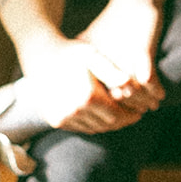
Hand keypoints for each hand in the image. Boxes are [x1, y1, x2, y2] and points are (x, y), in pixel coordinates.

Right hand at [20, 37, 144, 132]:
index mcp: (87, 97)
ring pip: (94, 128)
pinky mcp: (55, 121)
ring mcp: (62, 118)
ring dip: (107, 124)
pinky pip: (80, 128)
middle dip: (122, 121)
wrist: (40, 56)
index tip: (140, 111)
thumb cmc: (71, 53)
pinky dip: (92, 124)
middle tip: (132, 114)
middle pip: (106, 125)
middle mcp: (73, 112)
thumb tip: (129, 83)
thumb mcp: (93, 57)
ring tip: (117, 114)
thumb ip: (112, 72)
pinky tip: (99, 114)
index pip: (117, 116)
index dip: (131, 115)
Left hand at [79, 0, 168, 111]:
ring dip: (145, 102)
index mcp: (88, 62)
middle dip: (128, 109)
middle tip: (139, 114)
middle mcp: (102, 62)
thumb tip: (87, 92)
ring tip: (154, 104)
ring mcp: (121, 57)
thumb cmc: (116, 21)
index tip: (122, 112)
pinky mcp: (141, 52)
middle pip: (114, 98)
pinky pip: (148, 81)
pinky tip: (161, 93)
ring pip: (132, 92)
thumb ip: (90, 66)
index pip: (97, 96)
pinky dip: (156, 90)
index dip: (111, 107)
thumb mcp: (94, 42)